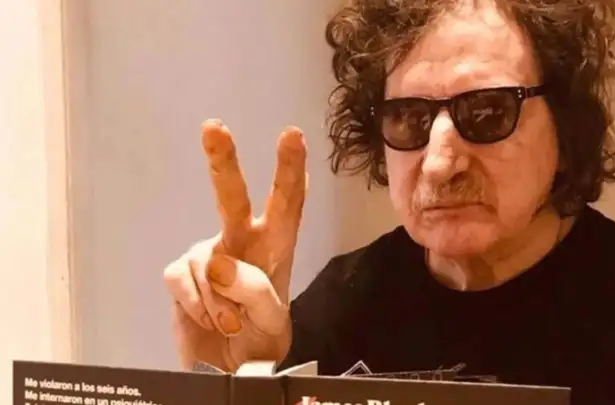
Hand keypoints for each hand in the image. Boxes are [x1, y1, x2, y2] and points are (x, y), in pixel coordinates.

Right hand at [163, 119, 307, 370]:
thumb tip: (220, 262)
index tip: (292, 136)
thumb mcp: (274, 321)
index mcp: (275, 247)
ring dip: (218, 302)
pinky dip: (195, 305)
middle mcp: (241, 241)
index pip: (287, 204)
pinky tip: (206, 318)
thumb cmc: (261, 335)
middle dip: (223, 162)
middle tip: (213, 128)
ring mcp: (207, 255)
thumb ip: (257, 292)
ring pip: (205, 263)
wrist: (229, 365)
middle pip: (232, 198)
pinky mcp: (179, 272)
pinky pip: (181, 280)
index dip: (290, 170)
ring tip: (230, 323)